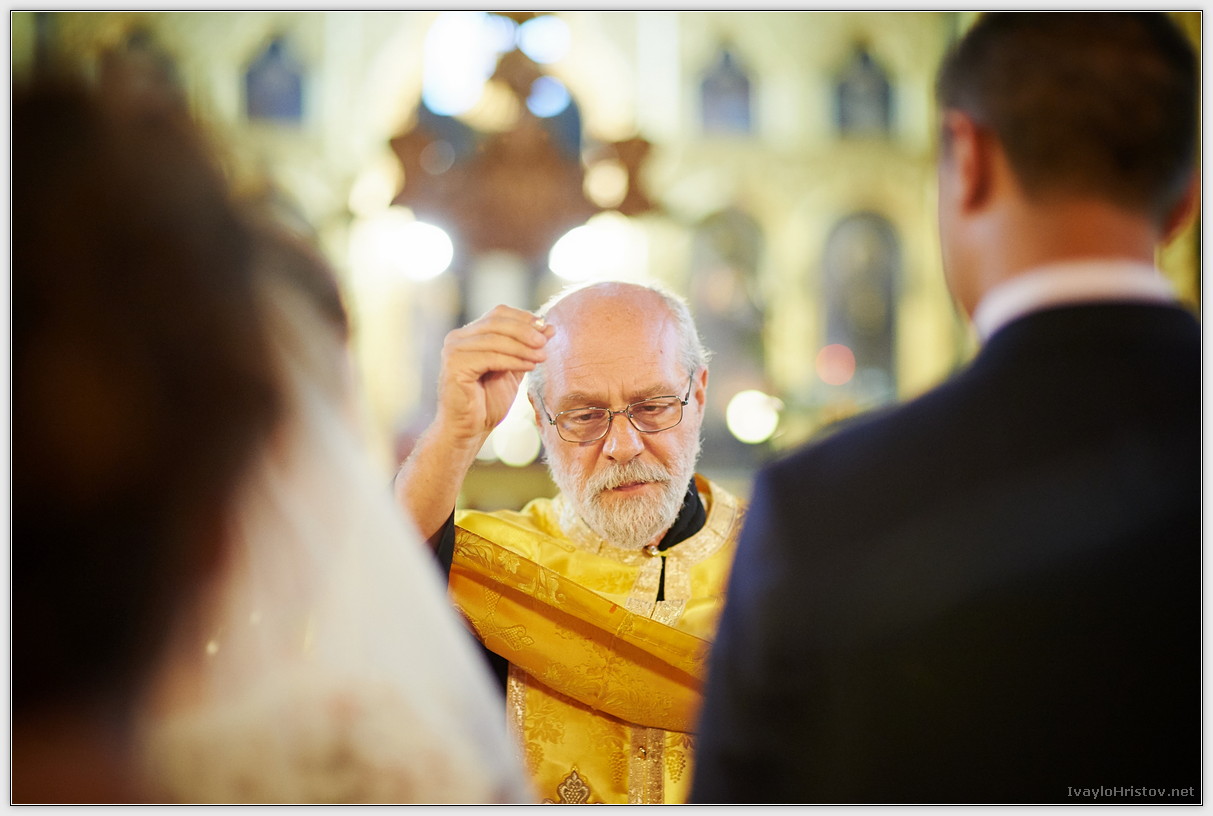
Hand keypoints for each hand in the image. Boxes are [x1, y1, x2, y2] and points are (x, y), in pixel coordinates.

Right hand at [435, 305, 554, 449]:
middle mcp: (457, 338)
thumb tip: (548, 327)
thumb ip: (526, 349)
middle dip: (525, 331)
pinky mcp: (455, 366)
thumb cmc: (487, 403)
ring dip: (523, 347)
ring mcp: (453, 351)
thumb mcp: (512, 370)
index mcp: (468, 335)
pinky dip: (513, 360)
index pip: (498, 313)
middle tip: (545, 341)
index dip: (523, 318)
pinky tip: (530, 366)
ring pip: (495, 340)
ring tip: (542, 356)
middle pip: (496, 322)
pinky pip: (490, 357)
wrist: (469, 430)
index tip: (545, 328)